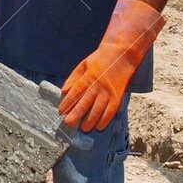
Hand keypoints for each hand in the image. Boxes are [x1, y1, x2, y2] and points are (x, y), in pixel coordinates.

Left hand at [58, 0, 164, 131]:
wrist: (121, 54)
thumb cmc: (99, 59)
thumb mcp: (83, 65)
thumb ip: (73, 79)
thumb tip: (63, 92)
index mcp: (87, 77)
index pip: (75, 93)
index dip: (67, 102)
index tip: (61, 111)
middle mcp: (97, 86)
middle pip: (85, 103)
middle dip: (76, 115)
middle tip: (68, 124)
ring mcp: (108, 92)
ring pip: (98, 110)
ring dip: (90, 120)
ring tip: (83, 128)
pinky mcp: (118, 96)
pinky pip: (111, 111)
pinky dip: (105, 120)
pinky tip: (99, 126)